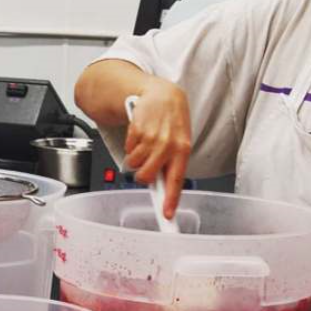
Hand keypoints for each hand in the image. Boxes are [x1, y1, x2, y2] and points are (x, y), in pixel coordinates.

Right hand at [124, 80, 191, 219]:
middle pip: (146, 177)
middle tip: (146, 165)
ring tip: (145, 145)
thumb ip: (171, 162)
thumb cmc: (171, 121)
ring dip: (136, 158)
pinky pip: (128, 150)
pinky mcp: (137, 130)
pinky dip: (131, 145)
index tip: (167, 215)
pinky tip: (140, 135)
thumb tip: (161, 189)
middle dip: (142, 175)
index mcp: (182, 149)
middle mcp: (168, 145)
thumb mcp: (178, 141)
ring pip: (134, 164)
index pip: (176, 181)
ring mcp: (151, 137)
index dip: (170, 201)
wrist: (161, 95)